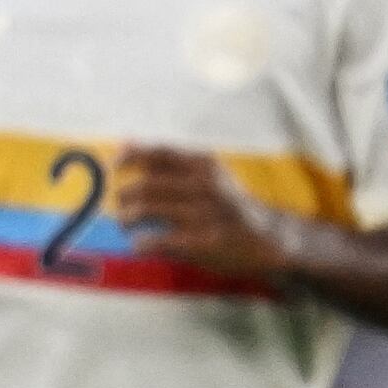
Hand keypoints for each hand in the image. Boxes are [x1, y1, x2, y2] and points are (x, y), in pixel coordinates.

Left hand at [107, 145, 288, 284]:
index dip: (131, 157)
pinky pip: (156, 241)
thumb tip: (125, 142)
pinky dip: (141, 244)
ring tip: (127, 225)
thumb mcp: (207, 174)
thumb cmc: (229, 206)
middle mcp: (204, 186)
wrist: (272, 238)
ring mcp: (204, 214)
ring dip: (126, 220)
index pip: (159, 154)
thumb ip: (167, 162)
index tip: (115, 166)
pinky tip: (142, 245)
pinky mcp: (203, 242)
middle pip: (144, 185)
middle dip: (123, 197)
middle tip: (122, 207)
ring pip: (144, 211)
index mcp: (204, 166)